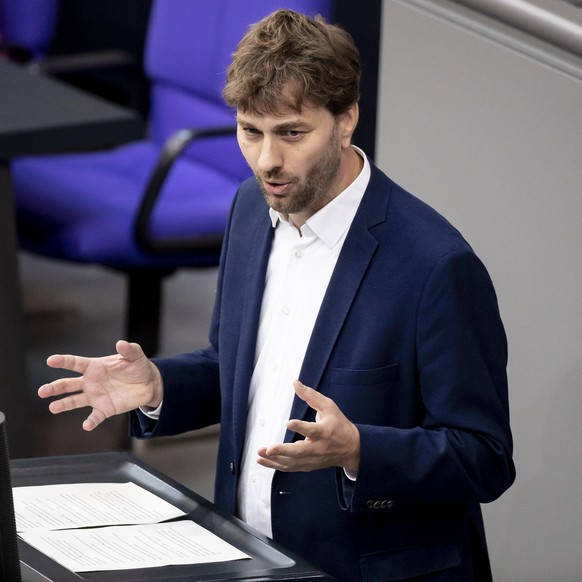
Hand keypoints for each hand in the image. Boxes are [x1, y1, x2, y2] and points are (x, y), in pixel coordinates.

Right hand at [38, 340, 162, 431]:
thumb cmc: (138, 367)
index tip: (51, 360)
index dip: (63, 361)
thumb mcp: (135, 356)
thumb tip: (121, 343)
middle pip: (68, 384)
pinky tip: (87, 425)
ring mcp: (96, 396)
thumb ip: (129, 350)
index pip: (76, 363)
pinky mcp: (105, 408)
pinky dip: (91, 421)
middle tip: (42, 391)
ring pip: (74, 401)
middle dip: (55, 387)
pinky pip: (95, 416)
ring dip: (63, 404)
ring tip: (52, 408)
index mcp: (95, 366)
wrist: (149, 384)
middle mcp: (91, 382)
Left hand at [257, 380, 359, 472]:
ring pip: (292, 463)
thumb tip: (295, 383)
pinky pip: (290, 467)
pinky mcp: (308, 465)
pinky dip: (275, 466)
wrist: (351, 449)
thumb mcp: (329, 407)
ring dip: (274, 460)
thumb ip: (311, 396)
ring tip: (260, 454)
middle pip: (300, 452)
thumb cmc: (339, 425)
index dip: (301, 427)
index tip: (289, 423)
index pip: (312, 430)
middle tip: (269, 449)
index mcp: (325, 432)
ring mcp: (312, 459)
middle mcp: (318, 448)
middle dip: (283, 451)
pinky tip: (262, 461)